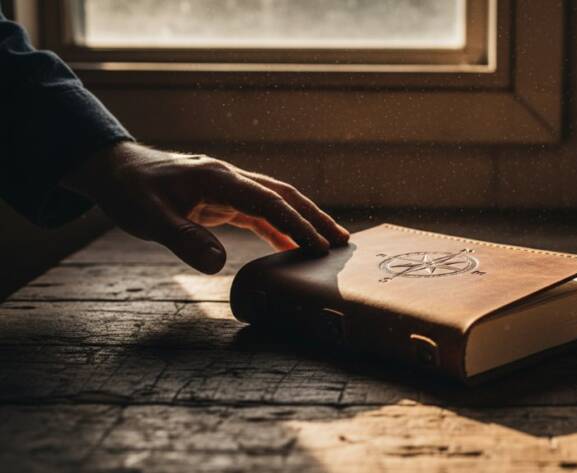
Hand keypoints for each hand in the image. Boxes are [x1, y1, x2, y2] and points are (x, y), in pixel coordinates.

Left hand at [62, 142, 348, 273]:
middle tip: (342, 242)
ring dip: (304, 221)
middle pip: (284, 195)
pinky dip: (281, 228)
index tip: (318, 247)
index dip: (296, 224)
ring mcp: (230, 187)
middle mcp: (231, 178)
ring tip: (330, 244)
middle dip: (315, 218)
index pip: (268, 201)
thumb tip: (218, 264)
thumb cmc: (130, 191)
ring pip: (278, 201)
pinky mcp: (225, 198)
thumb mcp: (148, 217)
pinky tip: (293, 248)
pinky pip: (261, 213)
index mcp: (218, 178)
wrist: (117, 170)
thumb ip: (183, 238)